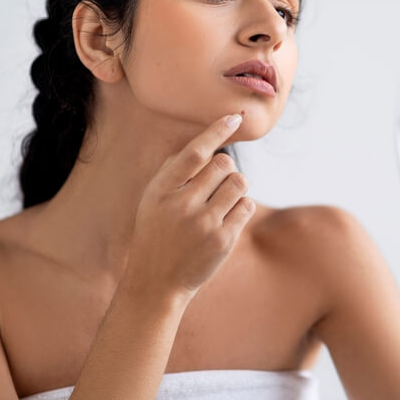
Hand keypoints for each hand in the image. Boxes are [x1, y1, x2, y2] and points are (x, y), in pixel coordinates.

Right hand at [124, 113, 254, 298]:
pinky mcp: (223, 240)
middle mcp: (182, 205)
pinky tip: (225, 219)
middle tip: (216, 184)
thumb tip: (209, 143)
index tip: (234, 118)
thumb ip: (175, 172)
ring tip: (221, 201)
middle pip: (224, 164)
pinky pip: (246, 206)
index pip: (194, 152)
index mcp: (161, 190)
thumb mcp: (153, 200)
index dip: (216, 131)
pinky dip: (241, 207)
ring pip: (239, 183)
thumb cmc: (157, 232)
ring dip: (235, 187)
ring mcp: (204, 224)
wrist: (155, 281)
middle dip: (225, 169)